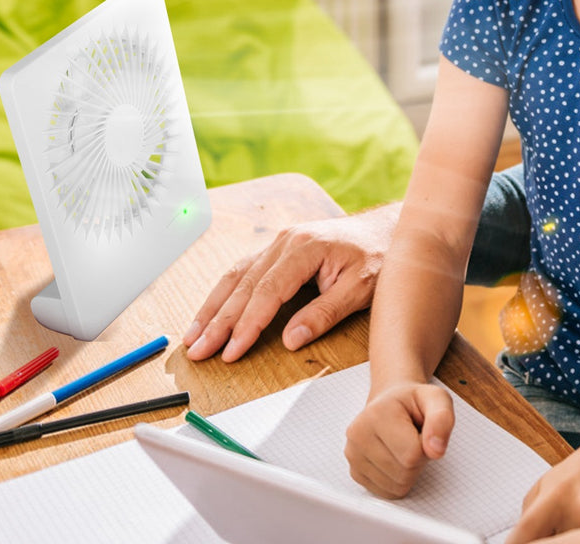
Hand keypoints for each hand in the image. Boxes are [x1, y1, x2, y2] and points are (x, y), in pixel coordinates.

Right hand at [183, 204, 399, 361]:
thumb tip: (289, 340)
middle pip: (244, 285)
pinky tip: (212, 311)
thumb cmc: (378, 255)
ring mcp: (280, 242)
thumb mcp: (361, 289)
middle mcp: (285, 241)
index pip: (267, 291)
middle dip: (218, 321)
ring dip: (213, 307)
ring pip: (237, 276)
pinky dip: (225, 293)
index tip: (231, 351)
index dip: (246, 324)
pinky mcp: (279, 249)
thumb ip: (324, 314)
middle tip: (198, 351)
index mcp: (304, 247)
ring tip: (193, 336)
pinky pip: (244, 270)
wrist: (386, 228)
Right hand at [344, 381, 454, 497]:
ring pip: (396, 486)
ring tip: (403, 447)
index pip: (412, 454)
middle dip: (417, 460)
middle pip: (404, 473)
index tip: (420, 430)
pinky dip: (397, 481)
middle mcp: (357, 434)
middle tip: (413, 439)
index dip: (426, 447)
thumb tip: (435, 450)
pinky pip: (388, 493)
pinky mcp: (355, 472)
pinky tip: (394, 458)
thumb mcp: (436, 399)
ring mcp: (353, 455)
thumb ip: (441, 420)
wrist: (390, 402)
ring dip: (408, 472)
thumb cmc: (413, 403)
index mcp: (376, 413)